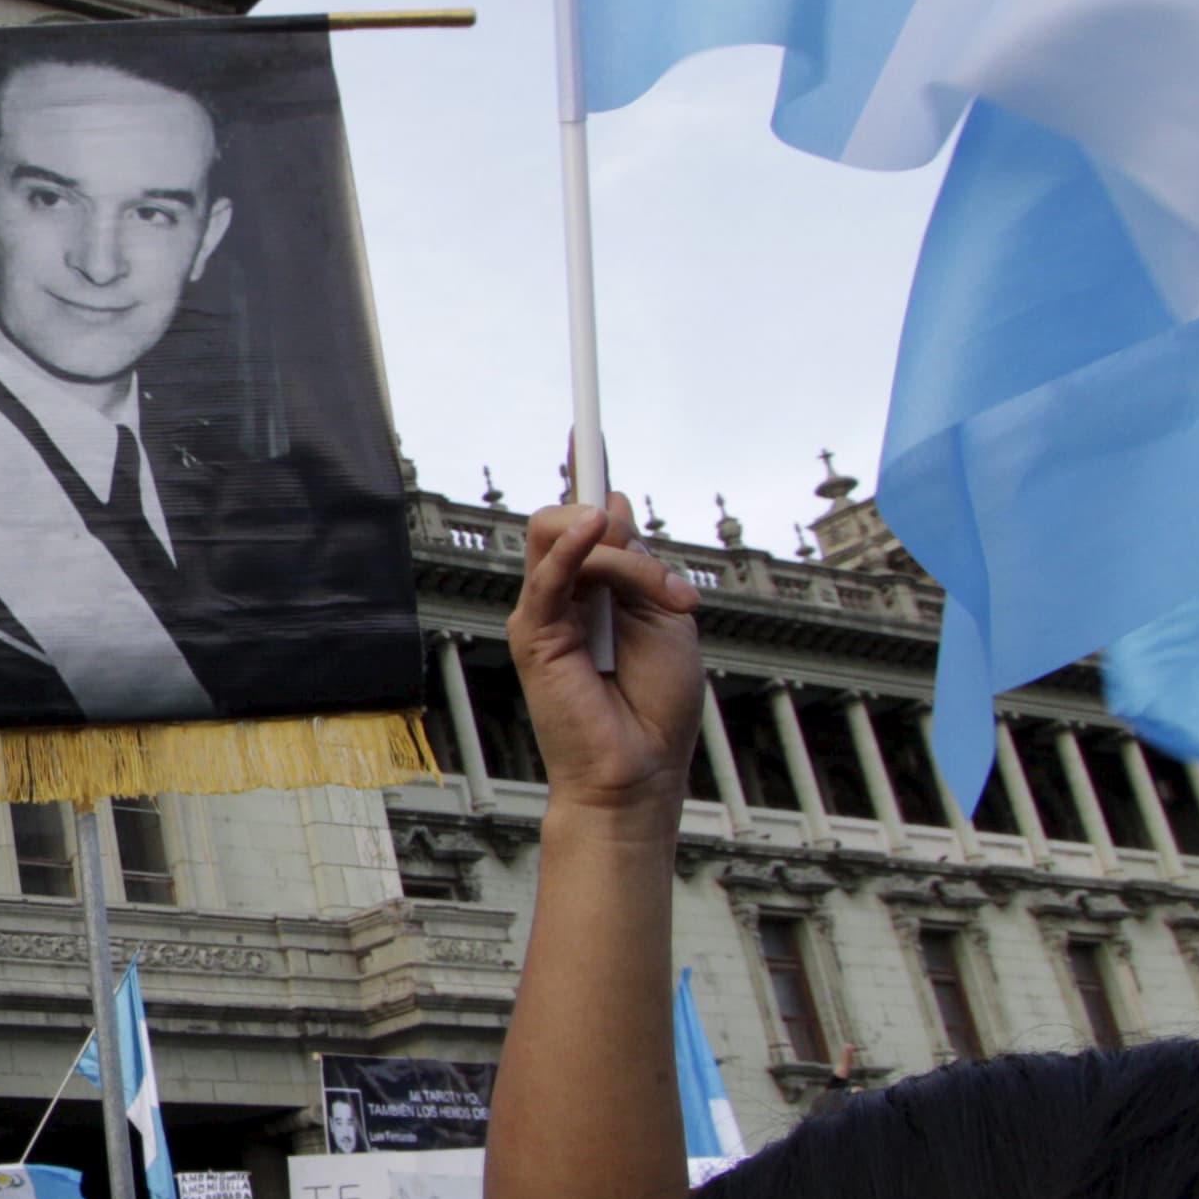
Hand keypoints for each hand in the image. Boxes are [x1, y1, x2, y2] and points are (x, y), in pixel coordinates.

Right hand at [511, 492, 702, 817]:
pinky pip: (548, 574)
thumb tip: (607, 507)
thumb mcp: (666, 616)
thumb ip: (637, 565)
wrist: (640, 768)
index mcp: (599, 587)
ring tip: (662, 602)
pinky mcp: (533, 633)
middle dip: (621, 528)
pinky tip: (596, 528)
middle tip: (665, 586)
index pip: (585, 519)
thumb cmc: (656, 702)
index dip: (583, 472)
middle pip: (570, 517)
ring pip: (561, 534)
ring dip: (626, 558)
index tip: (585, 431)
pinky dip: (573, 547)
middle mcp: (566, 592)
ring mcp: (545, 610)